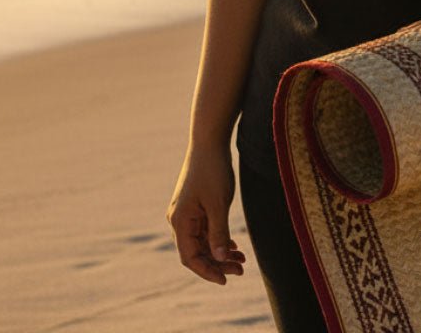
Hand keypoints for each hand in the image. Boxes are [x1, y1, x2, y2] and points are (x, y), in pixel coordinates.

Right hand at [167, 144, 246, 284]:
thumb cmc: (213, 170)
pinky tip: (233, 245)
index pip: (190, 257)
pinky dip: (218, 238)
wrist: (209, 141)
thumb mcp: (218, 203)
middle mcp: (179, 219)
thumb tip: (219, 260)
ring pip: (202, 241)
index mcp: (180, 221)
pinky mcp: (195, 206)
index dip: (207, 272)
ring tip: (242, 260)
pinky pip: (205, 230)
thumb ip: (218, 232)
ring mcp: (186, 212)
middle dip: (218, 263)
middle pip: (197, 251)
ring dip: (220, 252)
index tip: (226, 280)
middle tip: (241, 270)